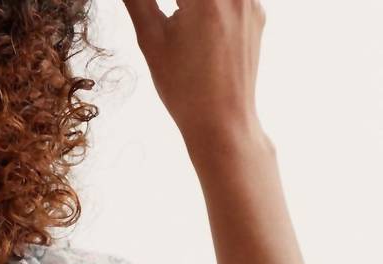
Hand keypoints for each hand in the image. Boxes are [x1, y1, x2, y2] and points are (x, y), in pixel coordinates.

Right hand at [122, 0, 269, 158]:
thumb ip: (138, 1)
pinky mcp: (257, 12)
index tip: (150, 7)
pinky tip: (202, 29)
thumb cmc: (183, 88)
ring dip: (192, 3)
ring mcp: (250, 1)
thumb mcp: (151, 41)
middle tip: (171, 16)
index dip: (163, 1)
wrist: (221, 122)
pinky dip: (213, 6)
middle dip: (180, 2)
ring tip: (182, 22)